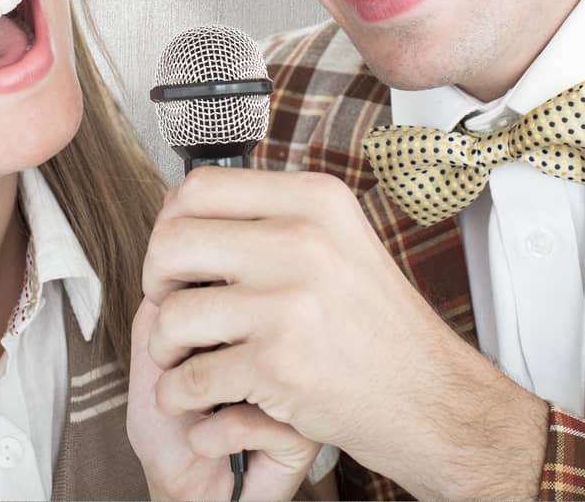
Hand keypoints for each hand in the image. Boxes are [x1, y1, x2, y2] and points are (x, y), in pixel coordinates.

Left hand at [141, 168, 546, 499]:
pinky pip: (189, 377)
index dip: (170, 222)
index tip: (177, 254)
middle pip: (172, 242)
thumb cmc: (376, 326)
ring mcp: (288, 303)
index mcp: (315, 200)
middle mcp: (302, 241)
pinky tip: (200, 395)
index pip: (200, 186)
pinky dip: (180, 394)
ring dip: (164, 346)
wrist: (429, 397)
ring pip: (171, 313)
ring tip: (183, 357)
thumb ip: (271, 217)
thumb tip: (180, 202)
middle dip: (155, 280)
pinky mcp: (277, 364)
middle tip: (170, 304)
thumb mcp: (338, 241)